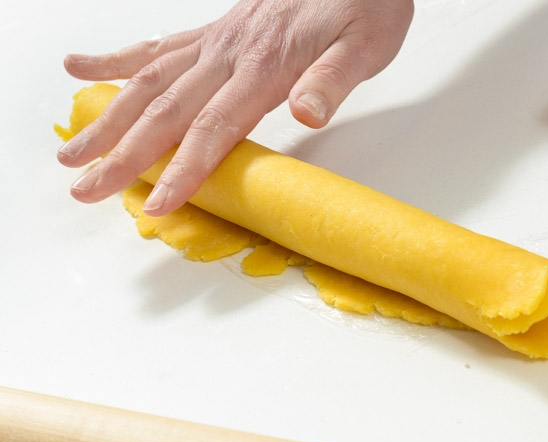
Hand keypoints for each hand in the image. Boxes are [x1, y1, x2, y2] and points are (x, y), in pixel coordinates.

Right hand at [58, 0, 413, 215]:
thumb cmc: (364, 6)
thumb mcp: (363, 48)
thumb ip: (332, 81)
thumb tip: (308, 113)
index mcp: (264, 67)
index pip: (214, 127)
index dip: (183, 168)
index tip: (157, 203)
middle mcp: (230, 54)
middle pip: (166, 111)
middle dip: (123, 154)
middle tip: (84, 188)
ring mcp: (217, 41)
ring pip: (149, 81)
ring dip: (108, 117)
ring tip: (70, 147)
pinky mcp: (216, 32)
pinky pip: (159, 46)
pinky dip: (118, 60)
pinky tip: (84, 67)